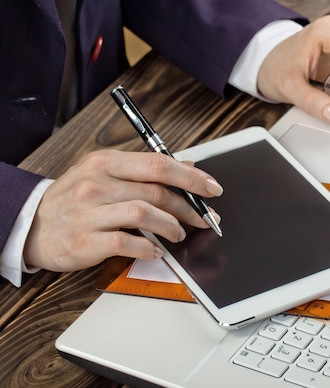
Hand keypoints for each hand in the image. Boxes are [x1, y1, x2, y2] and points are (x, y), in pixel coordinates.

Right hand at [23, 150, 222, 271]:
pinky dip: (148, 247)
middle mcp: (96, 183)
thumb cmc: (76, 199)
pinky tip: (156, 250)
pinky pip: (126, 242)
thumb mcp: (106, 173)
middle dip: (189, 207)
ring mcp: (89, 212)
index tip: (212, 188)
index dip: (191, 177)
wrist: (33, 226)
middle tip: (204, 218)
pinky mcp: (85, 241)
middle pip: (156, 191)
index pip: (158, 164)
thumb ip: (145, 170)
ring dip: (171, 226)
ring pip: (144, 214)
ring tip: (179, 234)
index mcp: (106, 162)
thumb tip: (188, 167)